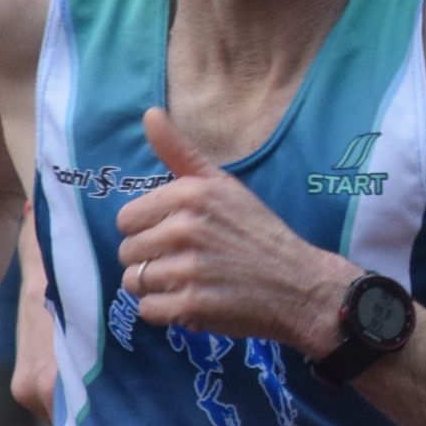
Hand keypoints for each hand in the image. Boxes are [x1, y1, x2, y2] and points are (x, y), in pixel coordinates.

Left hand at [114, 108, 338, 352]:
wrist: (298, 284)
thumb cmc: (256, 233)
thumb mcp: (223, 184)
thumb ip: (180, 151)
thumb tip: (149, 113)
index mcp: (190, 194)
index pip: (127, 219)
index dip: (148, 231)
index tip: (176, 236)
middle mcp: (187, 227)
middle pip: (128, 252)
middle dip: (152, 261)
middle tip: (189, 263)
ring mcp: (189, 268)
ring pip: (135, 282)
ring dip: (158, 288)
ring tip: (190, 283)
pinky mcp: (193, 304)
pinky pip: (149, 310)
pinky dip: (167, 312)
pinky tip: (193, 302)